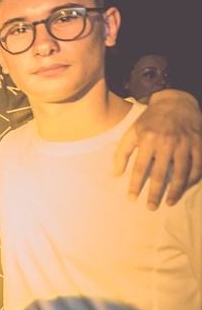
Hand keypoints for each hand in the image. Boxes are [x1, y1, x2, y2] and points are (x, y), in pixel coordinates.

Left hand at [115, 89, 201, 208]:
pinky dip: (191, 179)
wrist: (176, 103)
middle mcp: (167, 142)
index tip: (132, 198)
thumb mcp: (131, 132)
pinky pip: (197, 166)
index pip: (141, 168)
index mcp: (149, 139)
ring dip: (175, 190)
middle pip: (161, 174)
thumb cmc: (150, 120)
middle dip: (155, 193)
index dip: (136, 185)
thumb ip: (122, 153)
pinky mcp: (199, 144)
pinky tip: (184, 188)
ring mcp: (185, 143)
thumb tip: (116, 175)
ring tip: (169, 202)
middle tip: (150, 207)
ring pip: (182, 173)